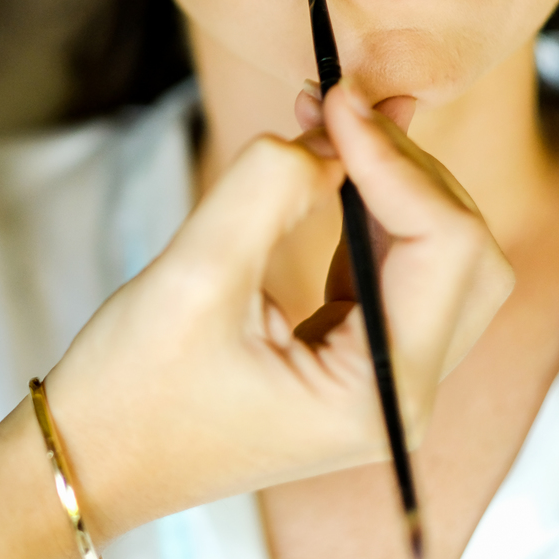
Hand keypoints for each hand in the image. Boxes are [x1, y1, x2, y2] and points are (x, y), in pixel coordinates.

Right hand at [44, 79, 513, 541]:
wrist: (94, 460)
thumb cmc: (132, 390)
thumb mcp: (194, 276)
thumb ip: (268, 187)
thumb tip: (322, 132)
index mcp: (380, 393)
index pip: (446, 248)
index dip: (396, 160)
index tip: (333, 98)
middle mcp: (403, 396)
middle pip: (464, 253)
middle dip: (407, 171)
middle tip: (336, 109)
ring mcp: (384, 384)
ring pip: (438, 259)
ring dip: (391, 184)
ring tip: (330, 124)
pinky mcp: (354, 364)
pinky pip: (393, 274)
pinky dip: (368, 214)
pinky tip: (330, 172)